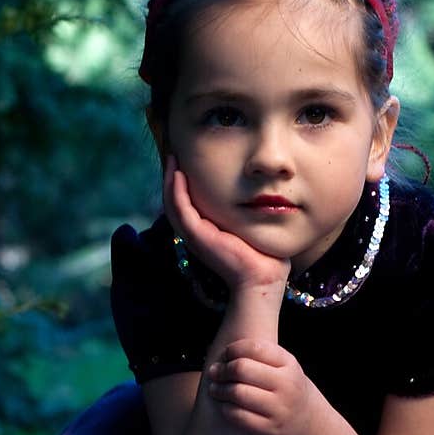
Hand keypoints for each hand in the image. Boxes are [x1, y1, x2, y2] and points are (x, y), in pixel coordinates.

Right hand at [165, 157, 289, 298]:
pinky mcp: (197, 236)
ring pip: (173, 203)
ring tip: (172, 158)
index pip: (189, 205)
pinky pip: (180, 208)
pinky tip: (177, 173)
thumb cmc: (264, 258)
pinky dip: (175, 190)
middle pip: (176, 202)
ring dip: (169, 180)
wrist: (262, 279)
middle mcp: (198, 234)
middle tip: (174, 155)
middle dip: (172, 178)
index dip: (184, 185)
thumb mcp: (253, 228)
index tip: (188, 163)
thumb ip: (249, 213)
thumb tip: (263, 195)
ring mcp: (195, 236)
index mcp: (208, 233)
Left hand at [206, 339, 318, 434]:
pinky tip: (224, 405)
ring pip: (238, 393)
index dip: (232, 350)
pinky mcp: (270, 430)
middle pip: (242, 369)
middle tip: (214, 373)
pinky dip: (225, 408)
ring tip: (214, 389)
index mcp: (289, 364)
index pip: (254, 348)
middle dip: (222, 370)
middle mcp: (287, 385)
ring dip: (219, 390)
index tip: (225, 356)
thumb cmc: (285, 389)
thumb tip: (222, 355)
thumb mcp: (282, 367)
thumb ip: (258, 356)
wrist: (308, 423)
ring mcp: (279, 409)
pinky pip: (238, 415)